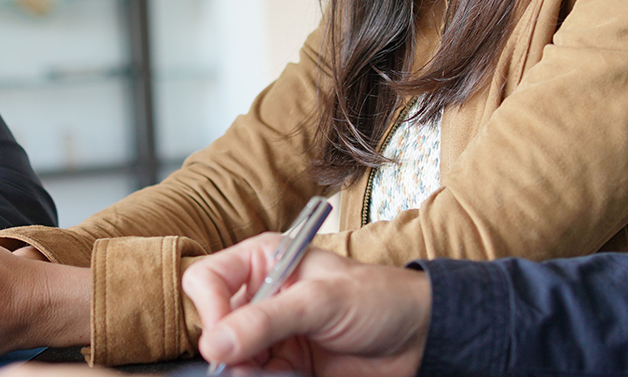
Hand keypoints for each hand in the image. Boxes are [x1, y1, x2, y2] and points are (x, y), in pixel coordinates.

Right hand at [184, 233, 428, 376]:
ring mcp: (270, 334)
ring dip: (246, 372)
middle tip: (251, 365)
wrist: (419, 338)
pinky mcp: (284, 366)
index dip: (211, 309)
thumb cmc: (379, 299)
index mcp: (264, 261)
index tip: (225, 338)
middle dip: (229, 350)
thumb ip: (267, 320)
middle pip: (214, 326)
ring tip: (278, 373)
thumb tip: (215, 343)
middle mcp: (260, 296)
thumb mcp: (322, 301)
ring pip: (231, 359)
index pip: (207, 280)